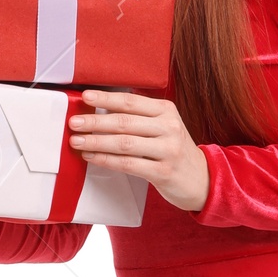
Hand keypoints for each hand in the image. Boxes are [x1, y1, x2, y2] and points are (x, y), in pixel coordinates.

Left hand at [68, 90, 210, 210]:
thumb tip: (102, 110)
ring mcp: (168, 150)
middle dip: (95, 122)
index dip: (106, 98)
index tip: (85, 97)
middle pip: (125, 122)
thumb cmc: (174, 151)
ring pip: (125, 143)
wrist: (203, 179)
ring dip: (97, 141)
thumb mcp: (164, 127)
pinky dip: (107, 160)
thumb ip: (139, 118)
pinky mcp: (164, 172)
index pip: (131, 102)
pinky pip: (129, 164)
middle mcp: (169, 127)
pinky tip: (92, 157)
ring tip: (77, 141)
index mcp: (167, 111)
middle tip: (74, 122)